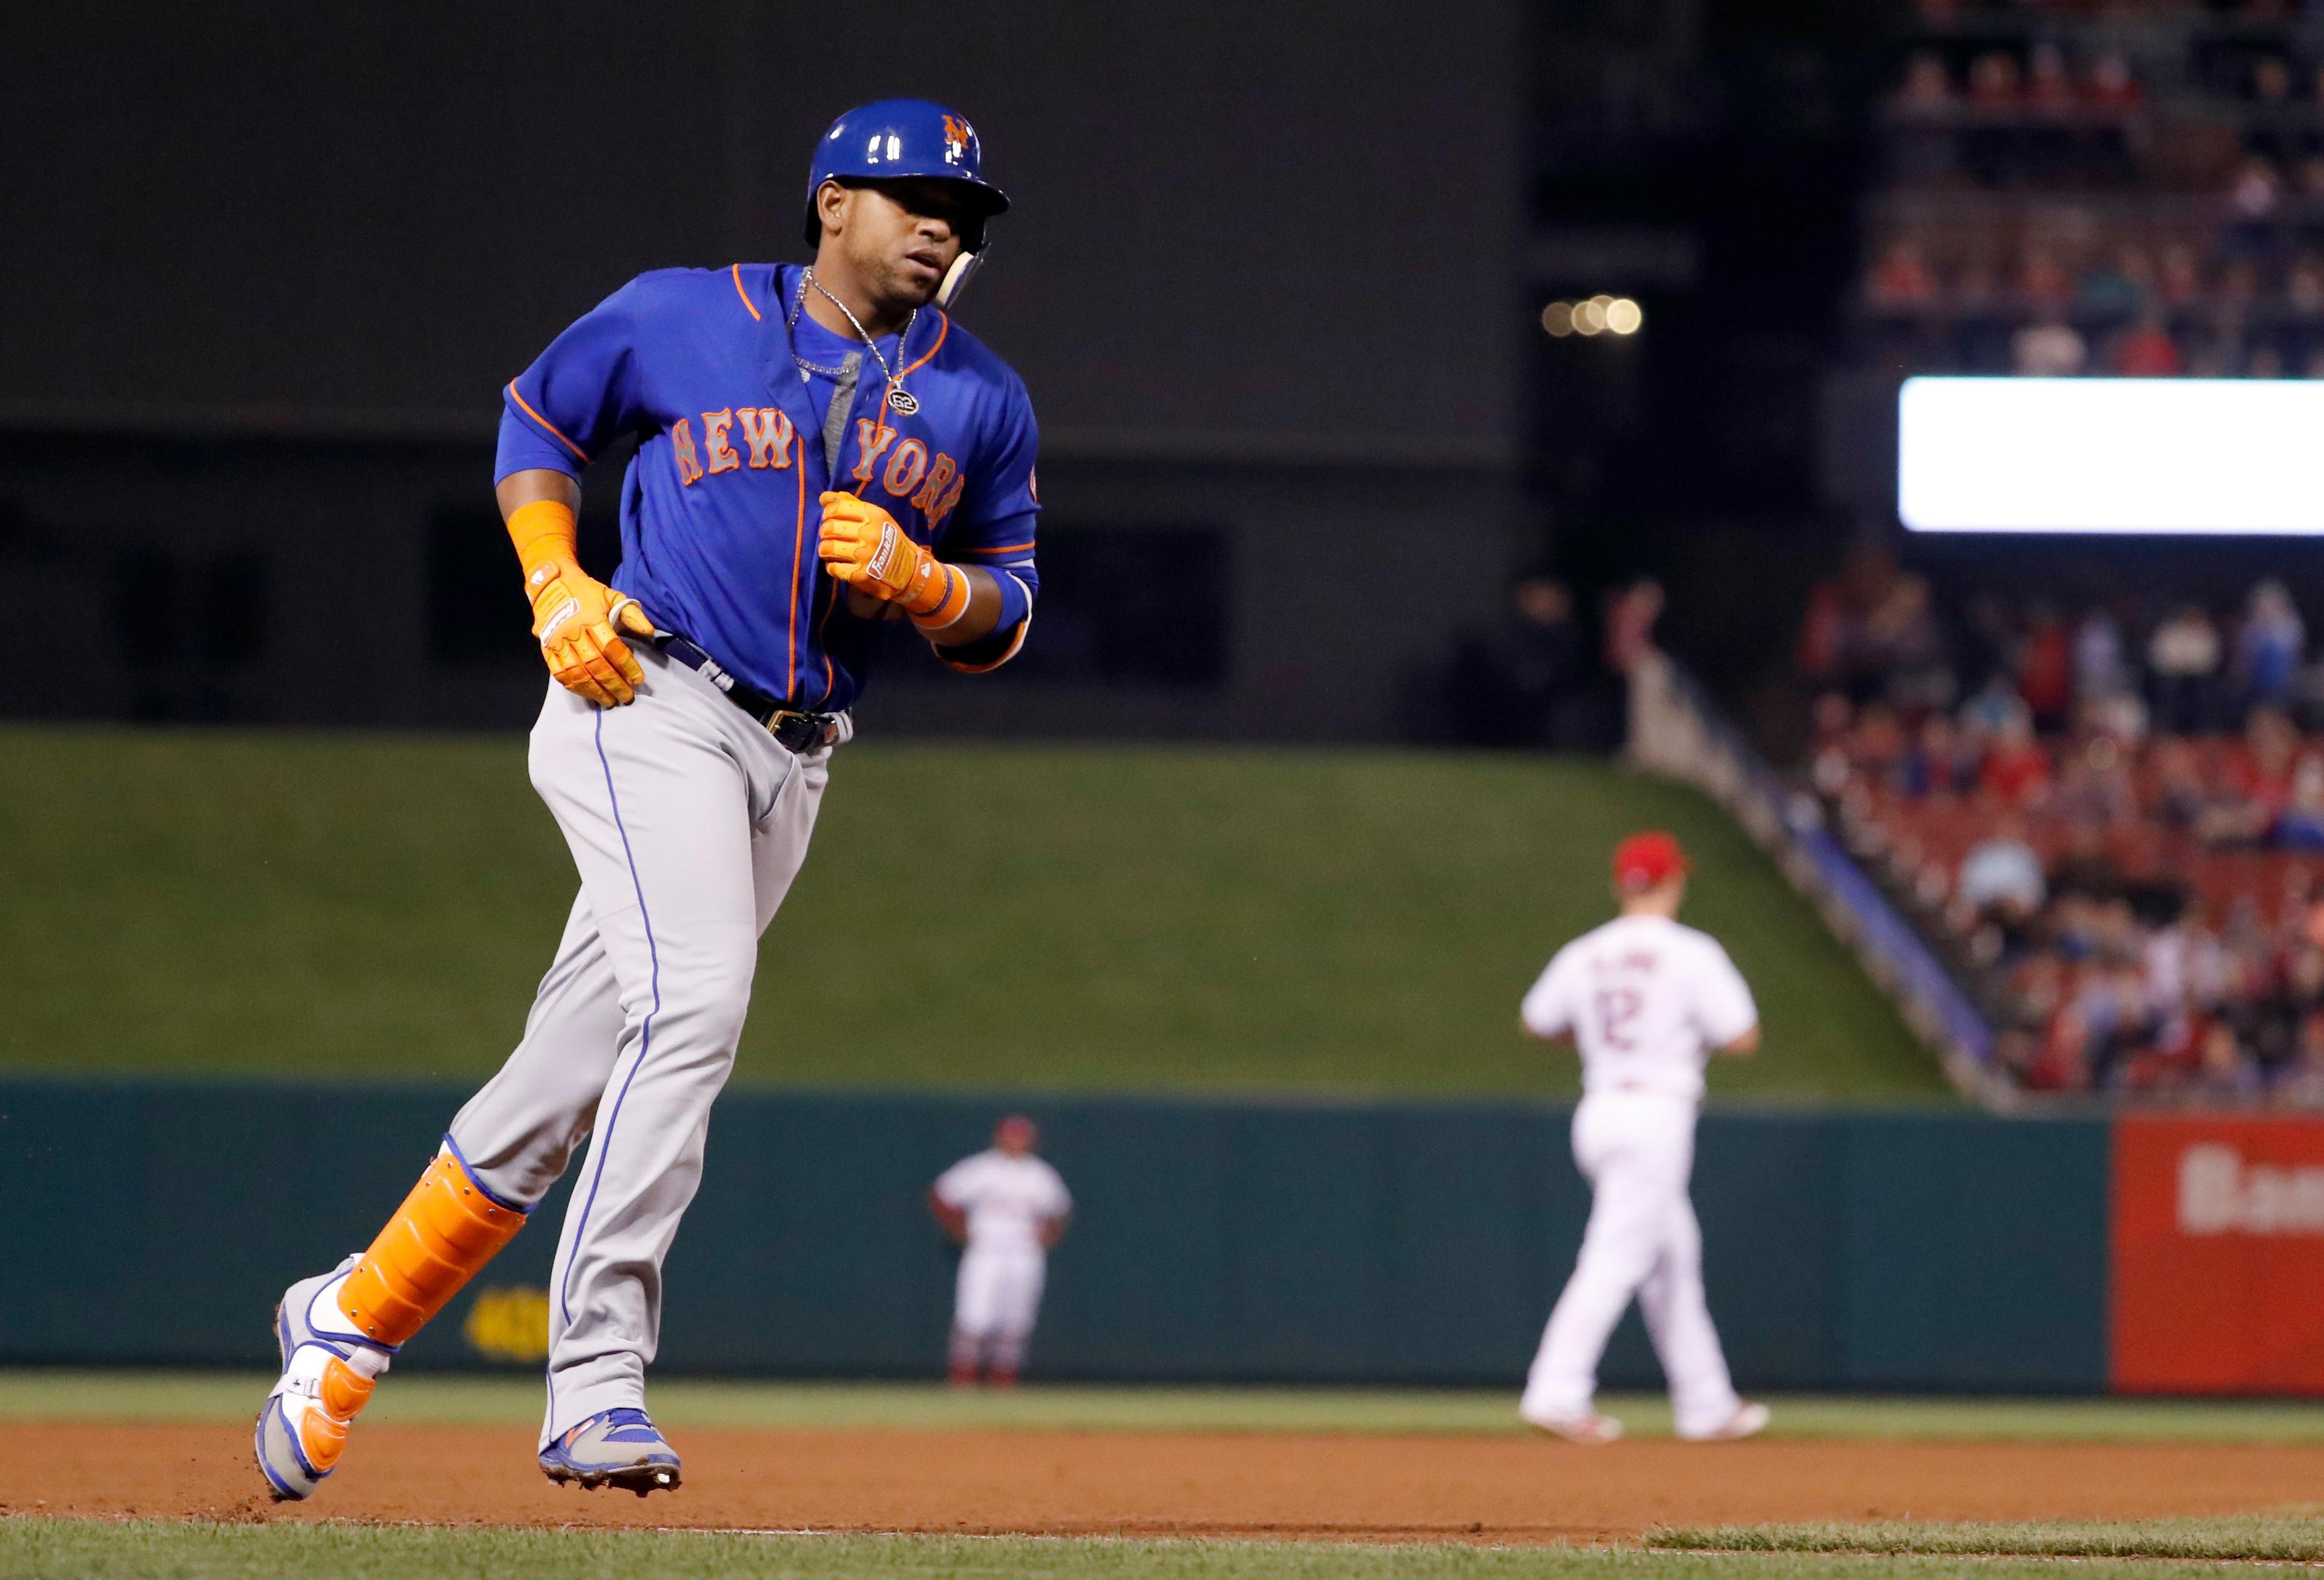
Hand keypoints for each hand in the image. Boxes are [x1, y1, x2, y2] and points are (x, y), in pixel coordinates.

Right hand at [527, 558, 653, 706]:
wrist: (551, 582)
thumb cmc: (586, 591)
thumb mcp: (612, 595)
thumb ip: (632, 613)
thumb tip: (649, 632)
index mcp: (591, 618)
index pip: (612, 648)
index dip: (627, 666)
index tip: (638, 679)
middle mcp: (573, 632)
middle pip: (596, 665)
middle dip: (613, 684)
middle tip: (627, 697)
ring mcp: (557, 642)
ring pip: (577, 673)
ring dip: (594, 690)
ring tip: (609, 701)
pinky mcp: (546, 648)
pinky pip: (559, 673)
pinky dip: (574, 686)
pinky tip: (587, 693)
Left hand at [817, 493, 957, 616]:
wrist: (909, 571)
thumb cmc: (889, 540)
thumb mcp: (878, 517)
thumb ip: (852, 504)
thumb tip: (824, 497)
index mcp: (874, 515)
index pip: (838, 507)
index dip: (828, 513)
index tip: (830, 518)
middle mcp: (870, 533)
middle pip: (830, 527)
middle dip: (824, 532)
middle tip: (828, 536)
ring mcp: (865, 555)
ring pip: (827, 548)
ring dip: (824, 549)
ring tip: (829, 550)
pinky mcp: (861, 575)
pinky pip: (833, 568)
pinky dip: (832, 567)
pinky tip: (839, 565)